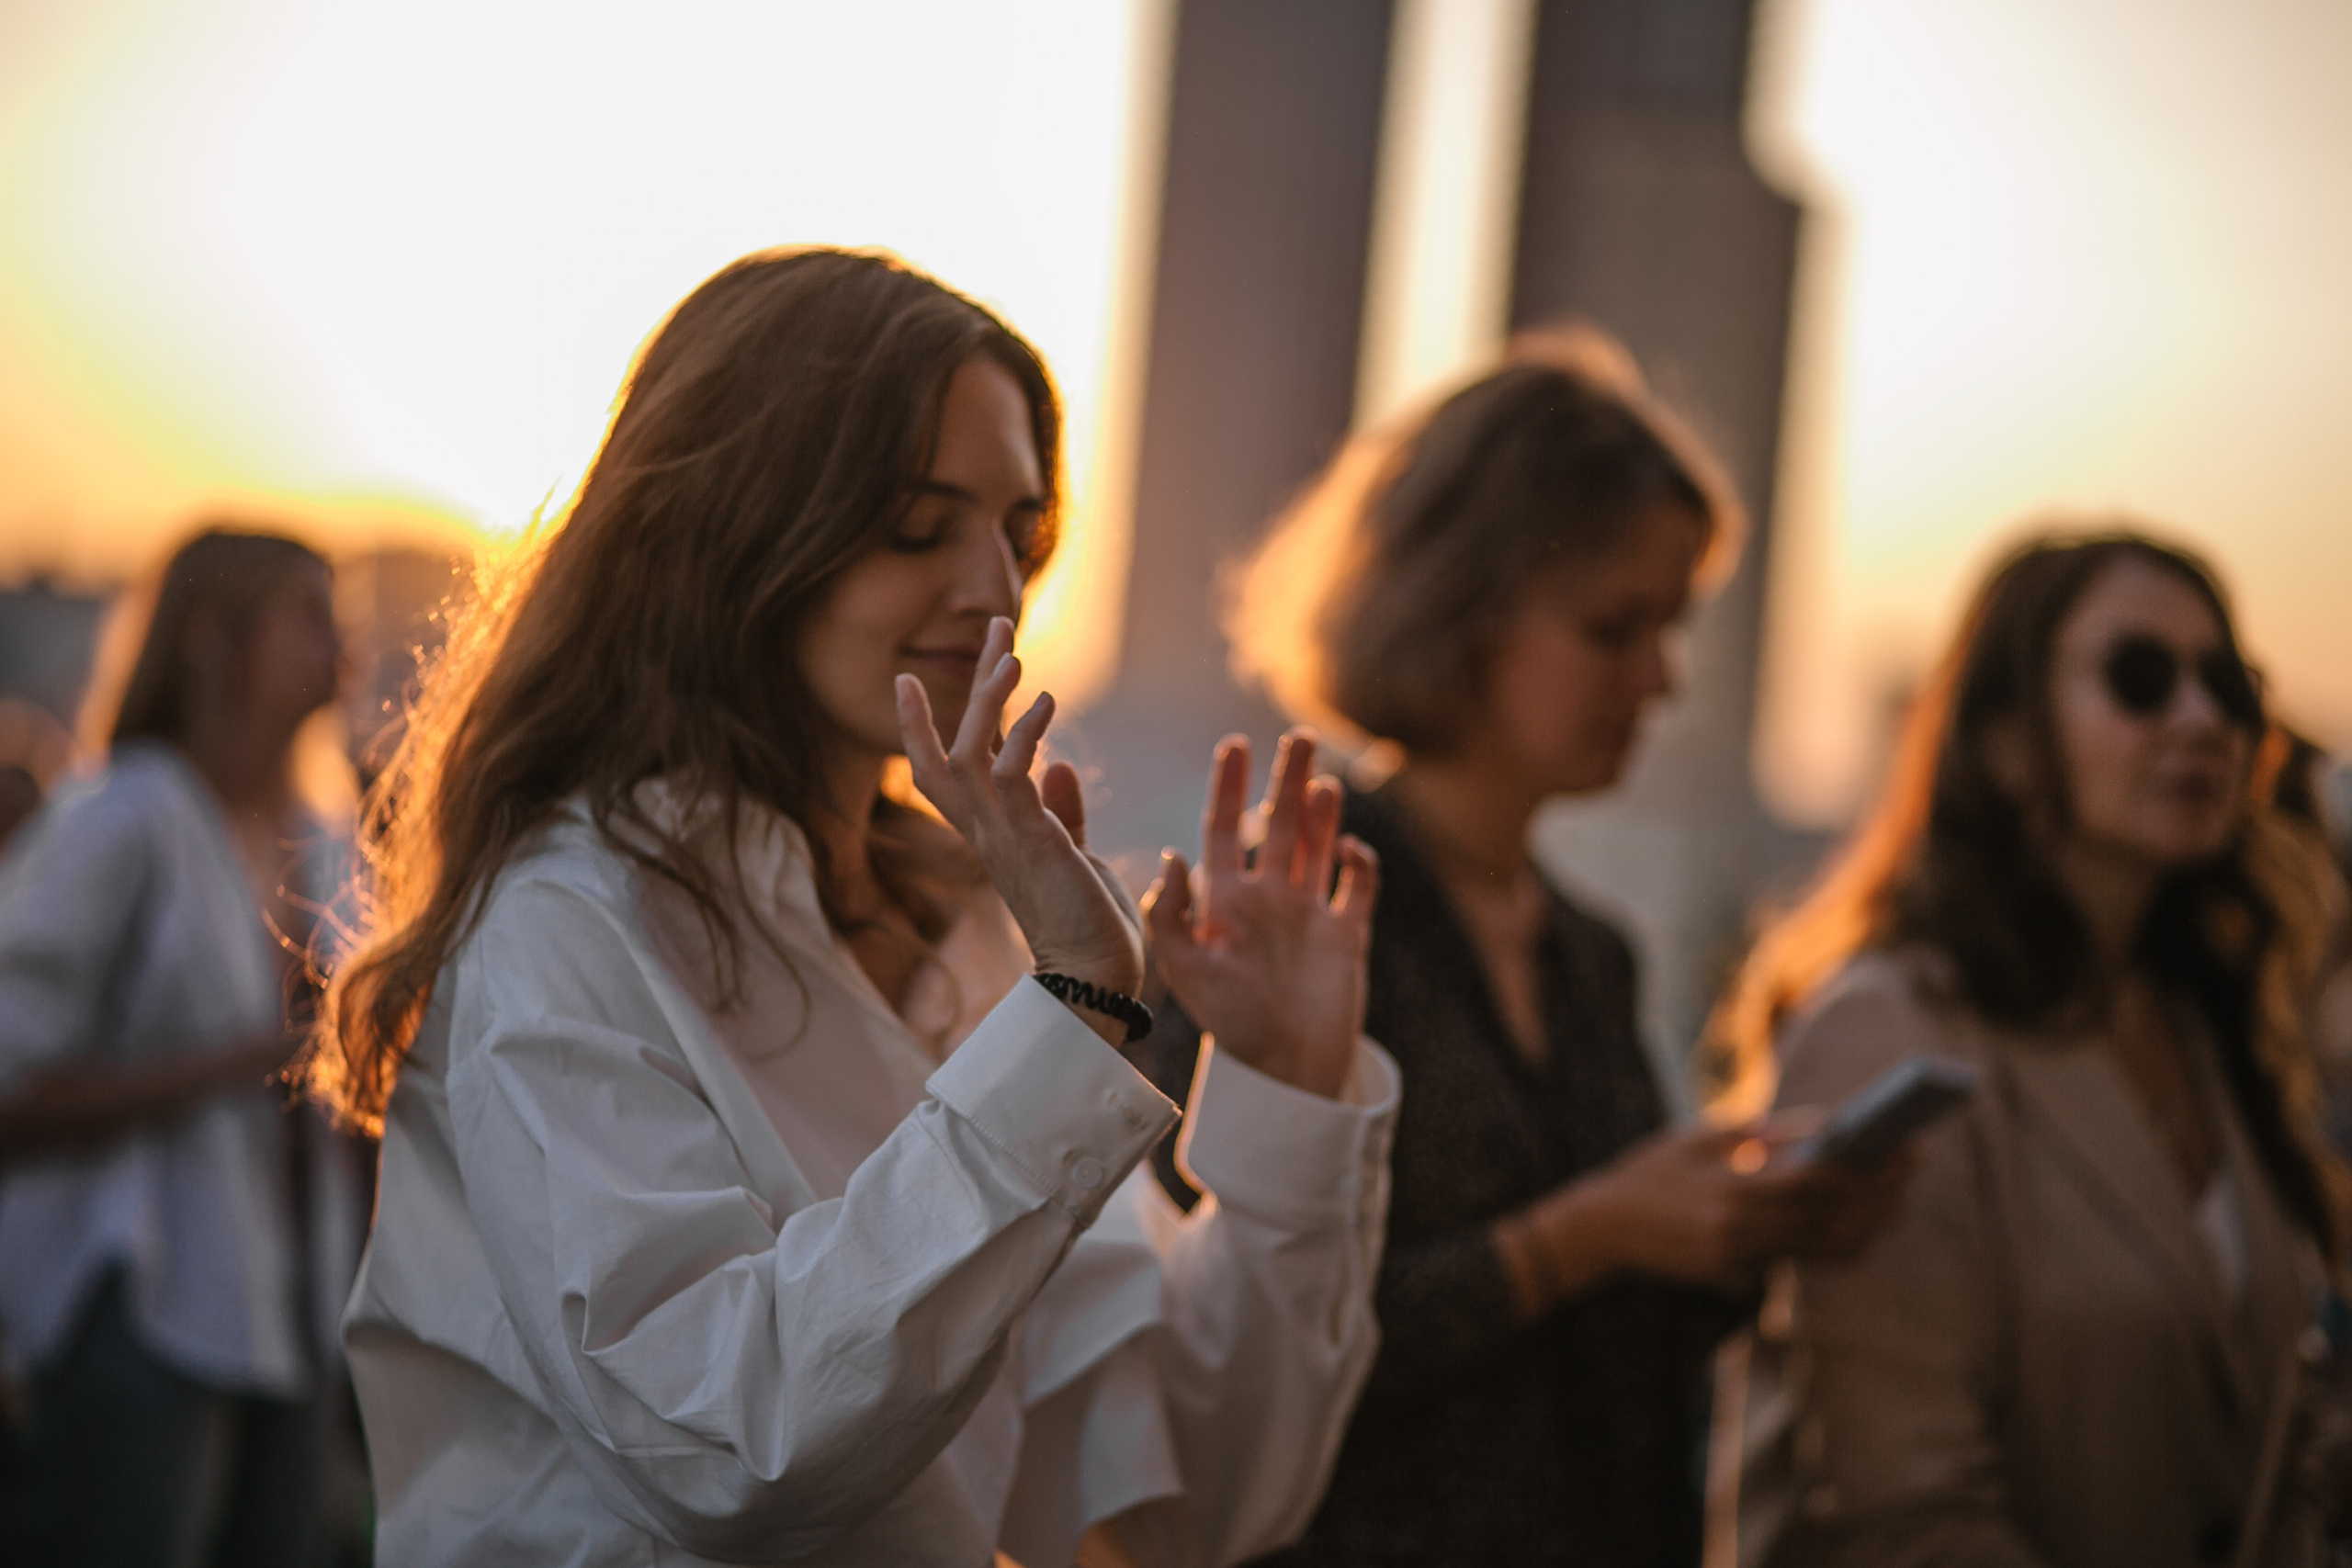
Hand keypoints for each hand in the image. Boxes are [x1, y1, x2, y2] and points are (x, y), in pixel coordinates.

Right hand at [897, 617, 1142, 1043]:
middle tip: (1000, 624)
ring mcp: (1002, 835)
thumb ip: (1061, 813)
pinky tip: (1048, 701)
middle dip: (974, 682)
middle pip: (951, 744)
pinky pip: (1014, 775)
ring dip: (992, 699)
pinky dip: (1028, 734)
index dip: (920, 724)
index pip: (941, 770)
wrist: (1097, 979)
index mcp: (991, 833)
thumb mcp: (1072, 856)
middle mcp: (985, 830)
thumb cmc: (1087, 926)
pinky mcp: (1031, 840)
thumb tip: (1057, 767)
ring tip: (1015, 651)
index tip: (912, 676)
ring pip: (974, 752)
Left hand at [1143, 730, 1378, 1099]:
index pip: (1225, 829)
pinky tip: (1350, 849)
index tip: (1234, 744)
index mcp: (1227, 901)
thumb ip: (1172, 916)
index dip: (1229, 787)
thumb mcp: (1186, 971)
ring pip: (1319, 846)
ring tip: (1324, 779)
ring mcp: (1310, 914)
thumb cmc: (1230, 1025)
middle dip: (1288, 779)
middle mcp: (1268, 899)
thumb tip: (1172, 856)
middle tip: (1299, 736)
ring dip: (1323, 813)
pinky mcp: (1347, 935)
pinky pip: (1359, 886)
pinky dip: (1360, 863)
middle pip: (1279, 824)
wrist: (1283, 1071)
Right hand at [1552, 1122, 1916, 1295]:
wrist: (1601, 1229)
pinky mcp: (1739, 1276)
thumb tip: (1828, 1126)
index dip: (1871, 1165)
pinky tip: (1856, 1215)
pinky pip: (1803, 1259)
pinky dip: (1836, 1239)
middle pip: (1836, 1219)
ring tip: (1895, 1191)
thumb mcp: (1702, 1139)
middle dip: (1883, 1192)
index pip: (1821, 1183)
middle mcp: (1743, 1235)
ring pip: (1829, 1248)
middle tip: (1912, 1163)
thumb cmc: (1650, 1171)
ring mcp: (1742, 1262)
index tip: (1903, 1142)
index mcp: (1734, 1193)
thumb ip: (1764, 1135)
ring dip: (1870, 1220)